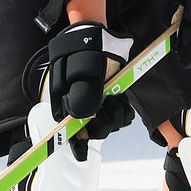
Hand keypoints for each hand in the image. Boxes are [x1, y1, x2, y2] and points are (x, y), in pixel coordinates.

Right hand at [45, 22, 134, 146]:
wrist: (97, 35)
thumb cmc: (84, 49)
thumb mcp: (81, 68)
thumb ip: (82, 93)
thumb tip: (85, 117)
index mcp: (66, 105)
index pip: (69, 133)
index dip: (77, 145)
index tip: (82, 155)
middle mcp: (80, 109)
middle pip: (94, 132)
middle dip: (105, 122)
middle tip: (108, 104)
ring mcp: (96, 105)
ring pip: (110, 126)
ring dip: (116, 114)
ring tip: (114, 97)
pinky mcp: (110, 101)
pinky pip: (122, 117)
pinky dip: (124, 109)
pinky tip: (120, 98)